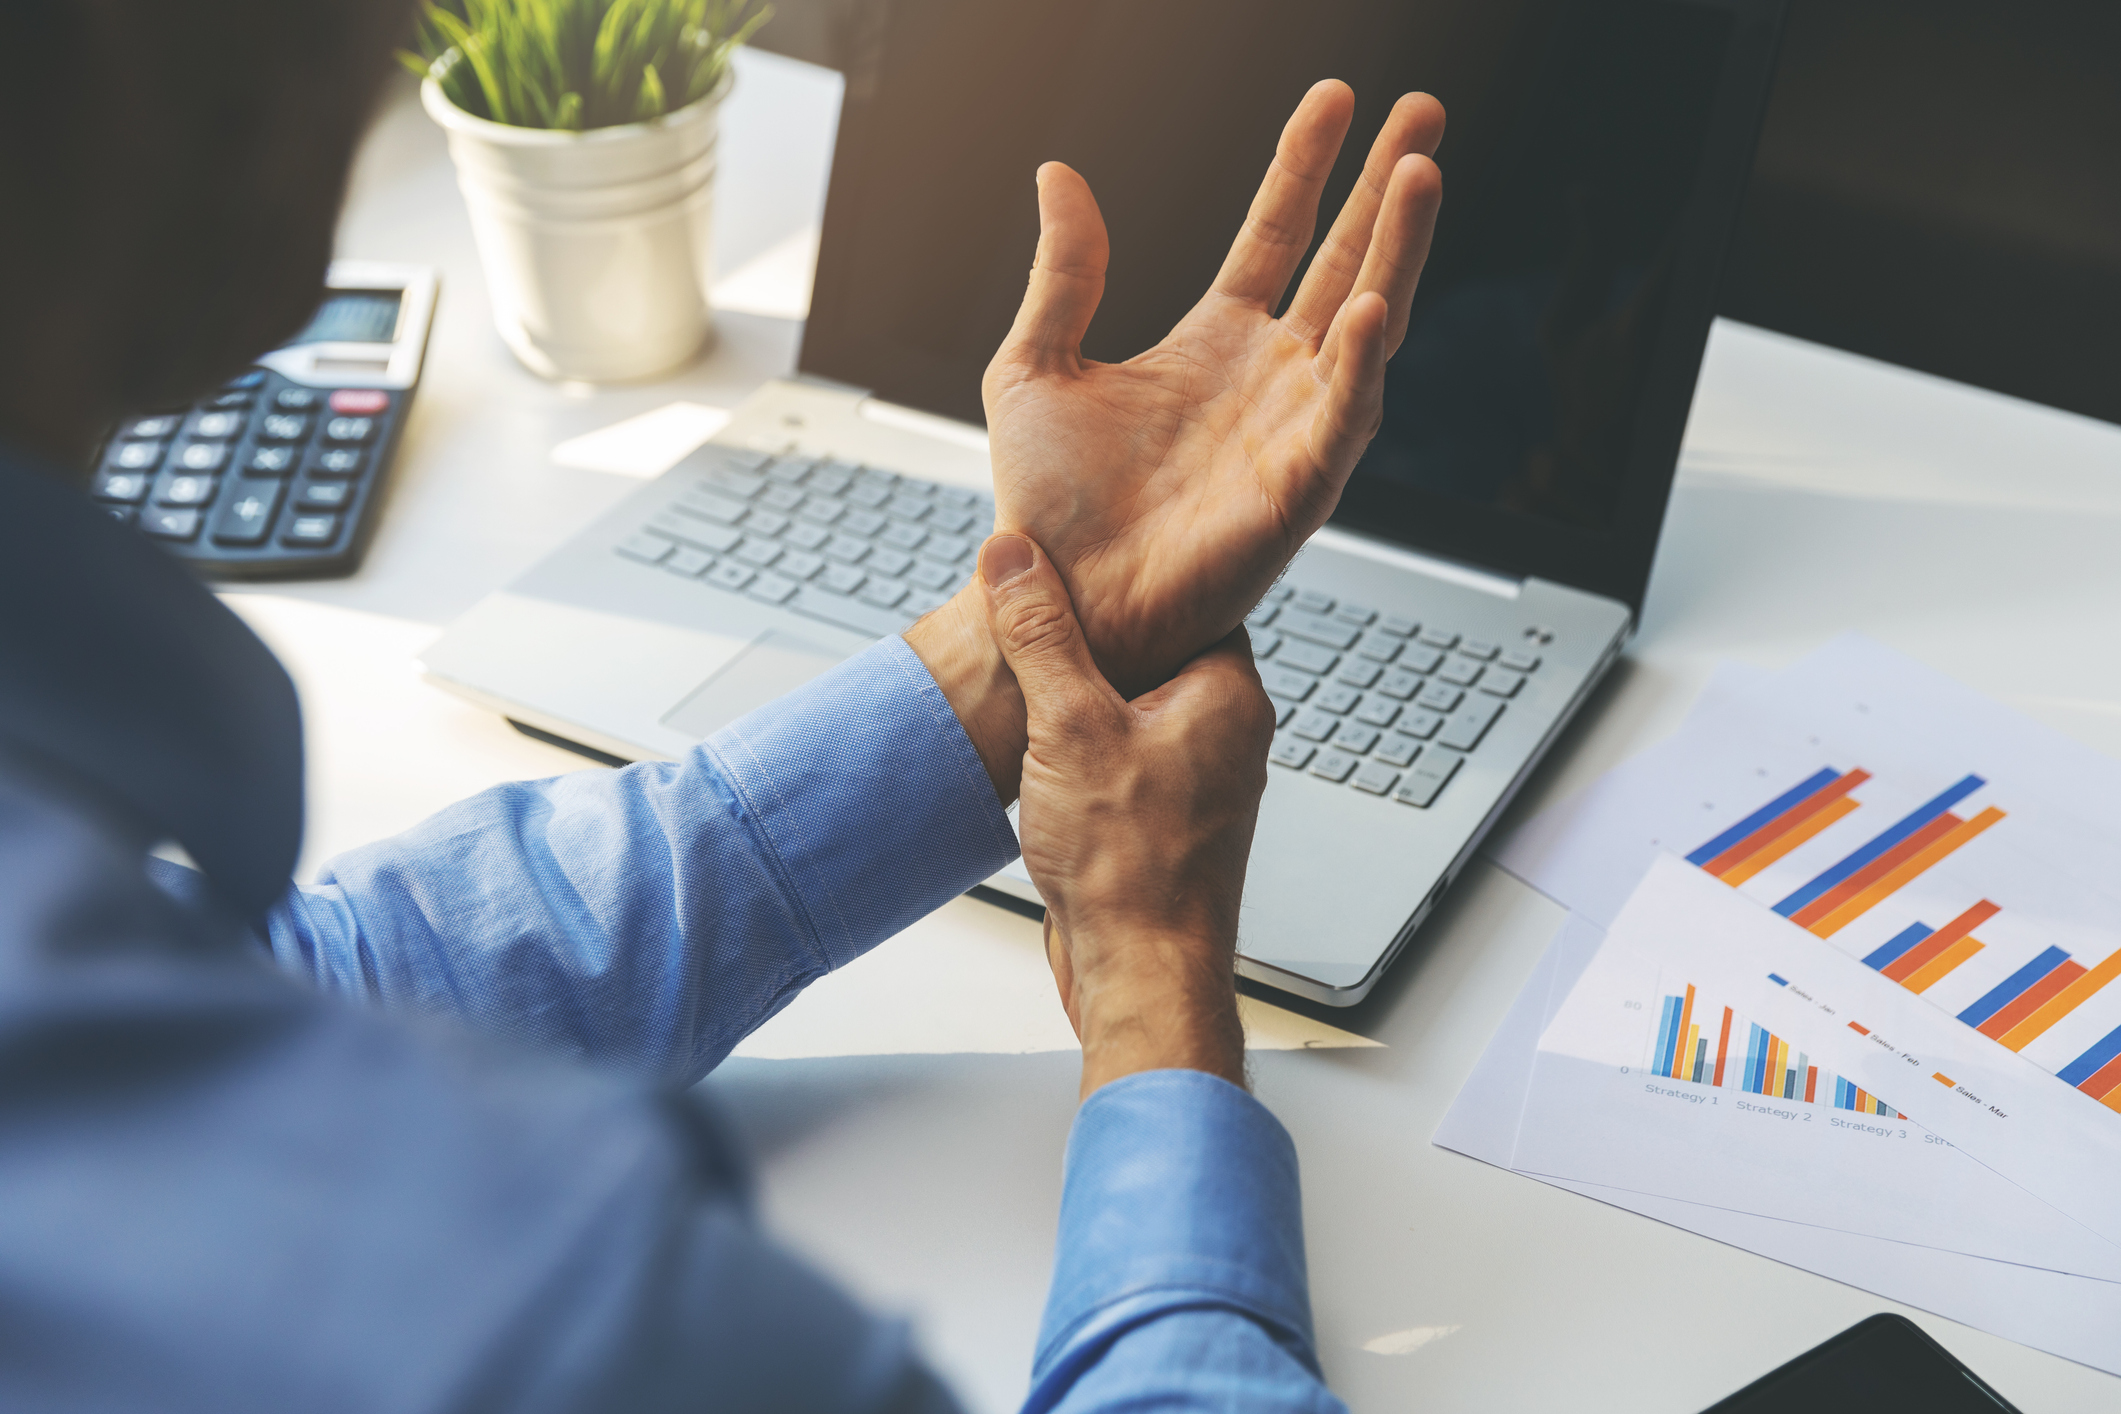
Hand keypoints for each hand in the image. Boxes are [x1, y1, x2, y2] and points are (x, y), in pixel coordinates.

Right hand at [977, 532, 1273, 1098]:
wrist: (1139, 974)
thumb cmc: (1130, 867)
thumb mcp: (1069, 726)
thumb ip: (1039, 637)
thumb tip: (1013, 560)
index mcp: (1229, 695)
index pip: (1182, 603)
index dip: (1122, 584)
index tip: (1067, 570)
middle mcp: (1224, 735)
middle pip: (1149, 653)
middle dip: (1088, 646)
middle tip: (1029, 627)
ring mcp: (1197, 783)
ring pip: (1129, 710)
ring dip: (1078, 705)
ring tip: (1027, 697)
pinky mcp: (1164, 823)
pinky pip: (1118, 761)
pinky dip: (1078, 754)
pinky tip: (1039, 761)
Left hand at [986, 81, 1444, 696]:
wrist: (1054, 595)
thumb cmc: (1047, 506)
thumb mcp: (1033, 364)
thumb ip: (1063, 272)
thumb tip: (1058, 175)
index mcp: (1213, 342)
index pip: (1277, 233)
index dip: (1306, 165)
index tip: (1337, 98)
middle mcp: (1267, 377)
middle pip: (1345, 260)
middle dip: (1388, 188)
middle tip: (1424, 113)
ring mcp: (1291, 428)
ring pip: (1366, 323)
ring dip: (1398, 251)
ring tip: (1421, 174)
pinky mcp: (1297, 488)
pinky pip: (1343, 417)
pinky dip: (1358, 363)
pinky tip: (1368, 304)